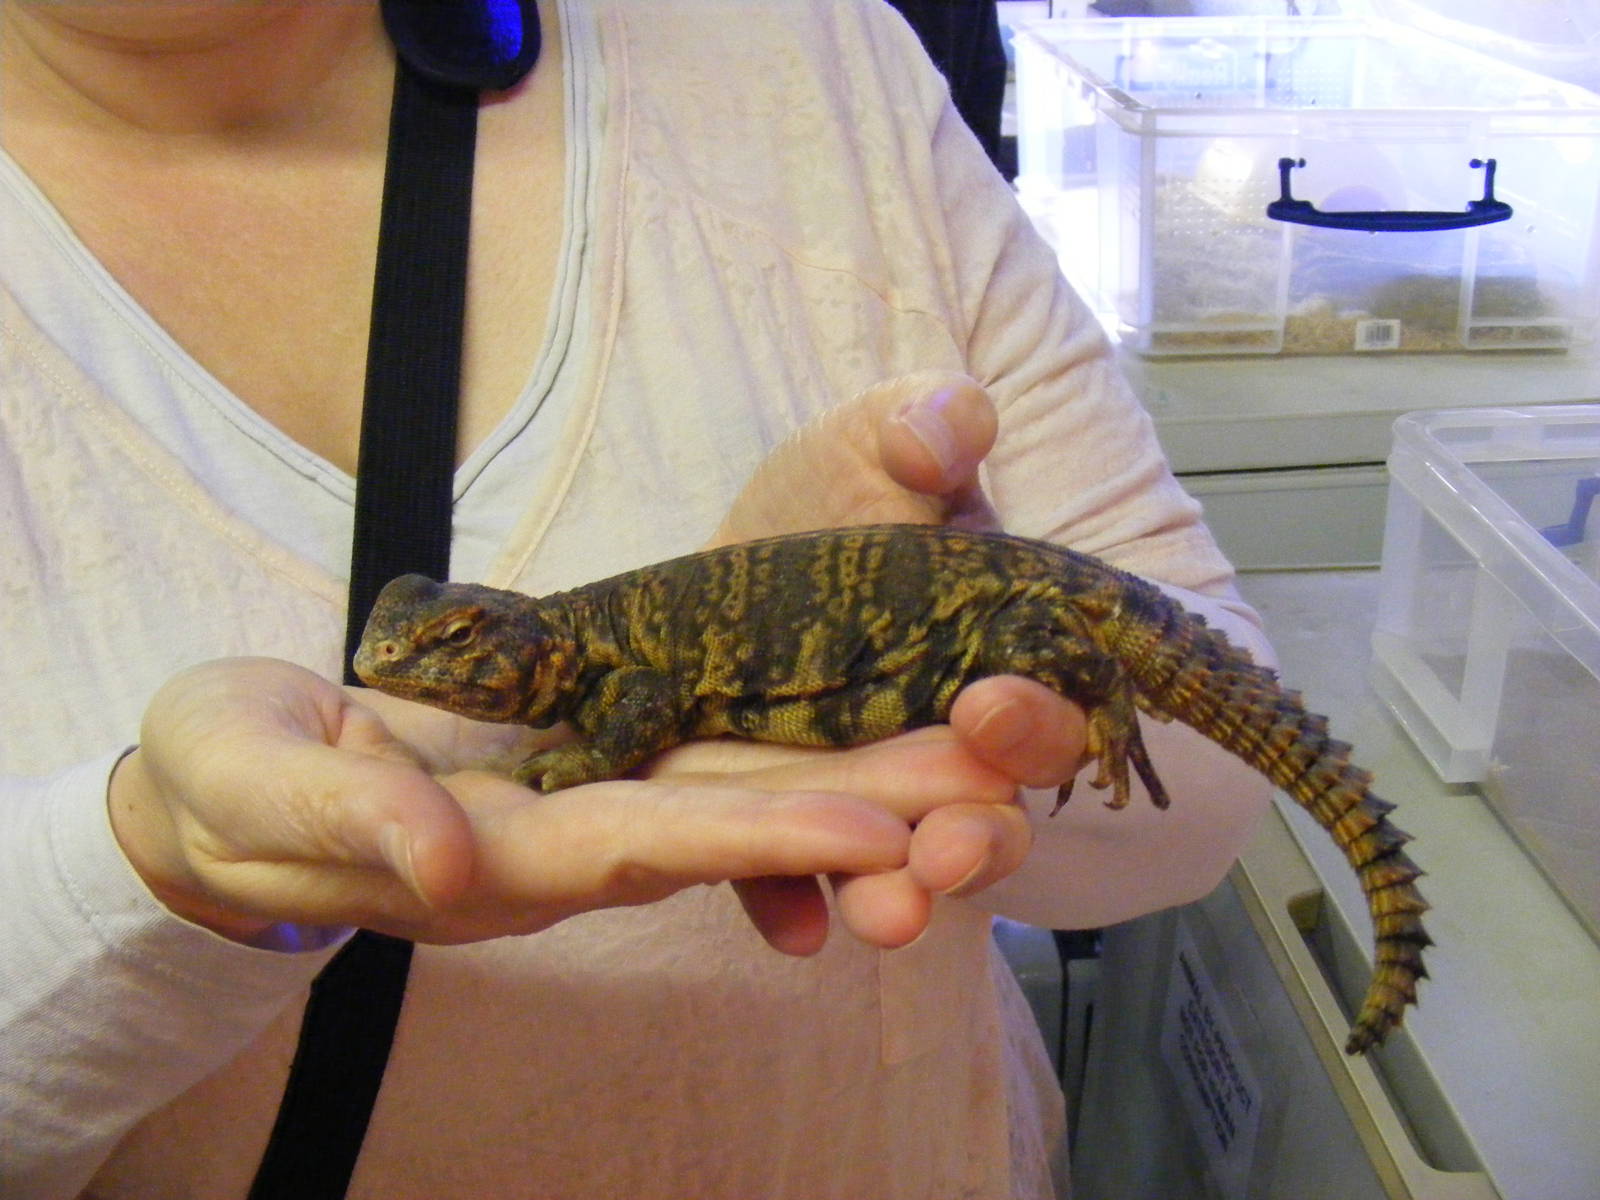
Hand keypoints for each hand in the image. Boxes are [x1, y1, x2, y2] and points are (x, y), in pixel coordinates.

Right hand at [108, 658, 1077, 949]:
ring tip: (993, 755)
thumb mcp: (257, 794)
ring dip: (872, 776)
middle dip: (871, 810)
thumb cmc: (229, 786)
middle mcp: (577, 837)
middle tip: (1002, 792)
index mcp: (505, 854)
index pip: (651, 845)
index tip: (881, 834)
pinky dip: (811, 744)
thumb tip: (441, 868)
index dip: (762, 839)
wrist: (239, 783)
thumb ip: (349, 827)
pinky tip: (896, 720)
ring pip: (752, 786)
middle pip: (740, 823)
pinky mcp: (597, 757)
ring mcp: (595, 799)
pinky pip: (719, 752)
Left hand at [699, 371, 1090, 943]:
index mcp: (985, 656)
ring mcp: (853, 792)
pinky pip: (789, 876)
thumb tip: (951, 422)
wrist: (726, 570)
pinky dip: (792, 901)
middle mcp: (933, 741)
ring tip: (888, 914)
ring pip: (899, 860)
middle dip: (978, 836)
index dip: (1033, 716)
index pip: (1038, 705)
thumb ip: (916, 432)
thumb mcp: (864, 448)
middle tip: (953, 848)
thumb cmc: (829, 502)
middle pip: (980, 809)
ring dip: (901, 891)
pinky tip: (791, 928)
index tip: (992, 704)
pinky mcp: (771, 822)